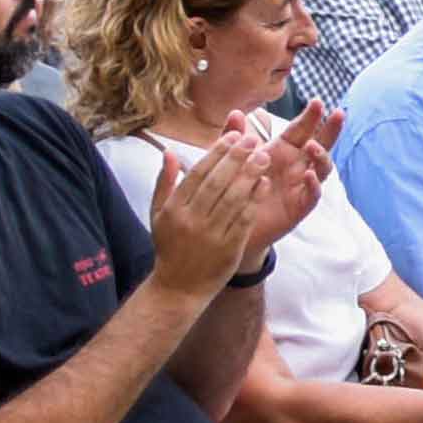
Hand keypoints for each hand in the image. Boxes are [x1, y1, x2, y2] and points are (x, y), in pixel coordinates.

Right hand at [150, 105, 330, 302]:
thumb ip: (164, 182)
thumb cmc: (170, 245)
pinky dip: (255, 199)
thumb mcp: (158, 214)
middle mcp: (190, 220)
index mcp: (173, 209)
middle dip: (237, 158)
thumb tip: (168, 151)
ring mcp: (210, 235)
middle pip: (217, 182)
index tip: (234, 135)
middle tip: (254, 139)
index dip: (217, 152)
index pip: (197, 173)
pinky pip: (244, 219)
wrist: (179, 287)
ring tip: (264, 156)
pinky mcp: (229, 248)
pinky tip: (264, 183)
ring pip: (233, 198)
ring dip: (250, 175)